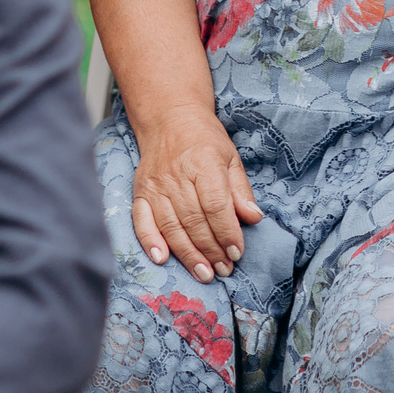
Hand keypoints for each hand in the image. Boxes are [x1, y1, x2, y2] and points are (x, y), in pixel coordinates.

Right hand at [130, 108, 264, 283]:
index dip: (227, 232)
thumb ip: (240, 190)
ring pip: (171, 227)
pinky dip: (151, 242)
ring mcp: (155, 185)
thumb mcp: (231, 158)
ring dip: (188, 254)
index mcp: (203, 162)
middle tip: (224, 269)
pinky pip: (142, 222)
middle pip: (194, 220)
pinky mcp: (140, 193)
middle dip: (211, 250)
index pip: (216, 205)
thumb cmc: (204, 140)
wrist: (169, 119)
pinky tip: (163, 259)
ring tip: (205, 274)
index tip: (237, 252)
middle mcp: (176, 175)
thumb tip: (253, 218)